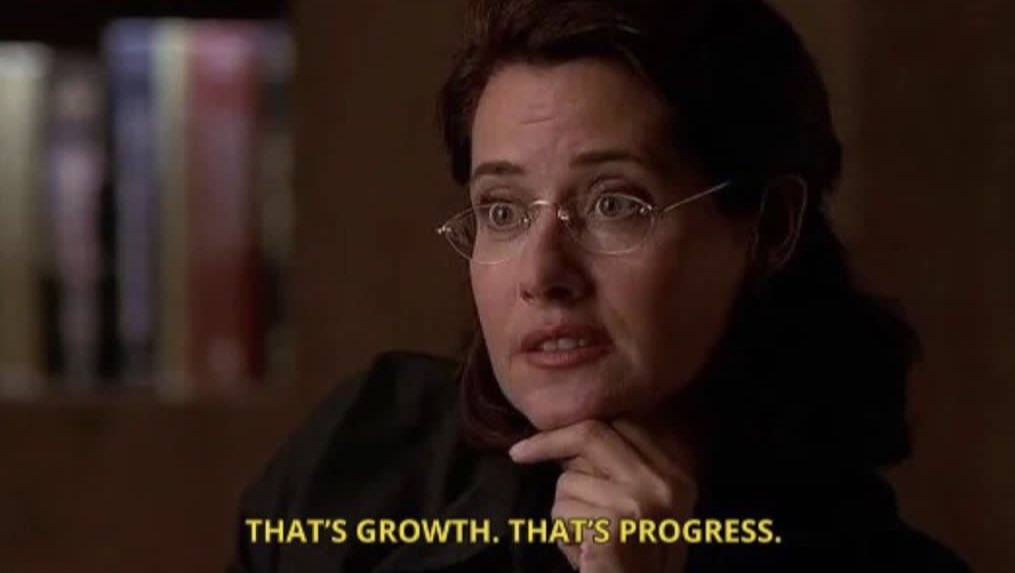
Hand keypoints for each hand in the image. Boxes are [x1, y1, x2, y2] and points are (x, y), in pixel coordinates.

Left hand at [509, 419, 696, 571]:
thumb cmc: (633, 564)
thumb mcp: (641, 511)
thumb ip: (616, 473)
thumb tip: (566, 440)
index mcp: (677, 476)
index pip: (622, 425)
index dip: (578, 427)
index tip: (547, 436)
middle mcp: (665, 485)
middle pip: (593, 434)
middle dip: (548, 441)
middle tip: (518, 453)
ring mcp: (640, 504)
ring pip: (568, 482)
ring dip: (565, 514)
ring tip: (587, 542)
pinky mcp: (614, 527)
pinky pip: (562, 512)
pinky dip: (563, 536)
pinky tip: (585, 556)